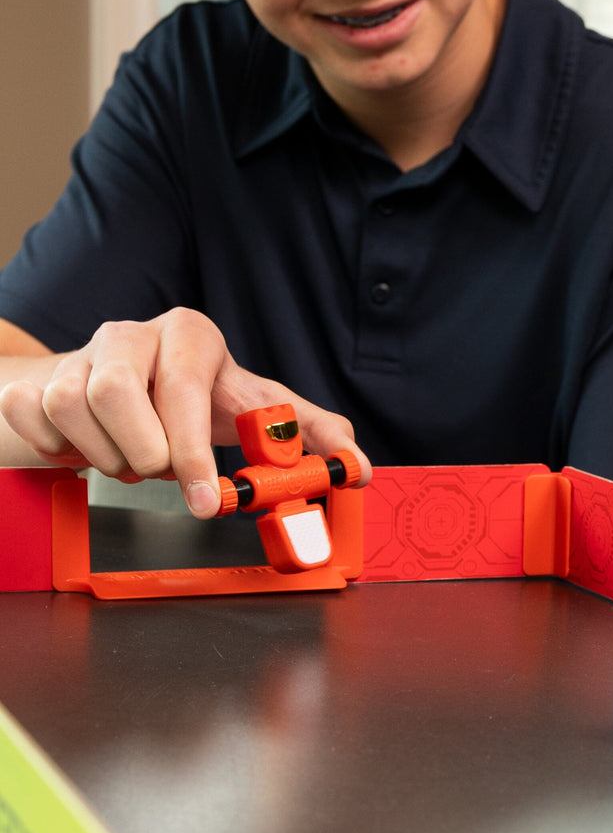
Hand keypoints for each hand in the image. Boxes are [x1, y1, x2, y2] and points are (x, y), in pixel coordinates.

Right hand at [0, 308, 371, 517]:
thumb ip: (308, 435)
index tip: (203, 499)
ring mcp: (78, 353)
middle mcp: (133, 333)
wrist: (115, 389)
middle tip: (163, 471)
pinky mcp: (36, 379)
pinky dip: (62, 451)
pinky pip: (34, 419)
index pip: (186, 384)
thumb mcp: (253, 410)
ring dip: (107, 455)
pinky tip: (90, 450)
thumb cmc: (193, 402)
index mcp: (192, 335)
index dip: (193, 449)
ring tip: (134, 458)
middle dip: (144, 453)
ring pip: (73, 407)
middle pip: (117, 393)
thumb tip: (357, 468)